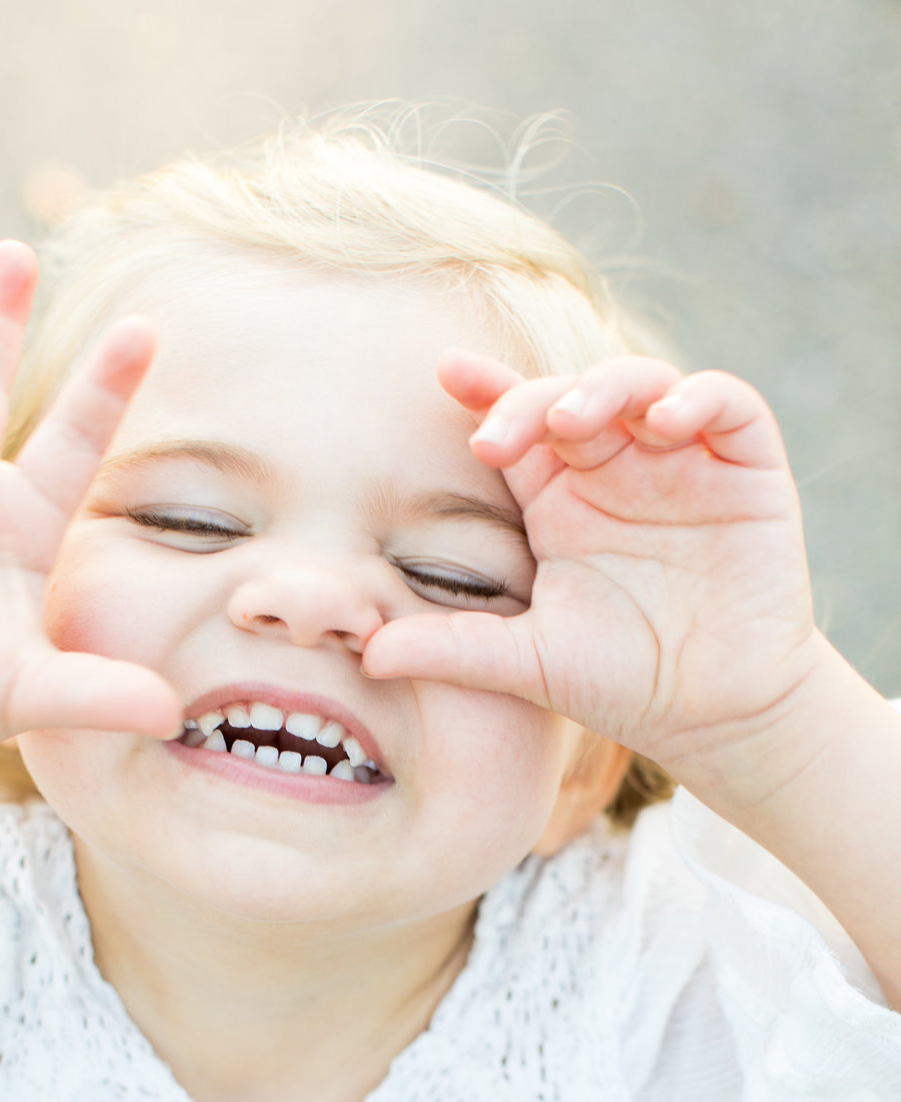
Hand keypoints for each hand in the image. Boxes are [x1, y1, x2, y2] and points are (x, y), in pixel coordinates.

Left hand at [362, 352, 824, 799]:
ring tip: (575, 421)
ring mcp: (683, 462)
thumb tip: (365, 651)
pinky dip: (698, 397)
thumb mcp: (525, 664)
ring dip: (605, 388)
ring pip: (643, 383)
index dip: (487, 393)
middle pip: (570, 396)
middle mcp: (617, 468)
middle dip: (533, 400)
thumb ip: (451, 649)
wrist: (715, 717)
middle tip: (498, 437)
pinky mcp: (747, 469)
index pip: (519, 427)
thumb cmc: (621, 684)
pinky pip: (728, 403)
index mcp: (559, 500)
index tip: (446, 374)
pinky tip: (666, 420)